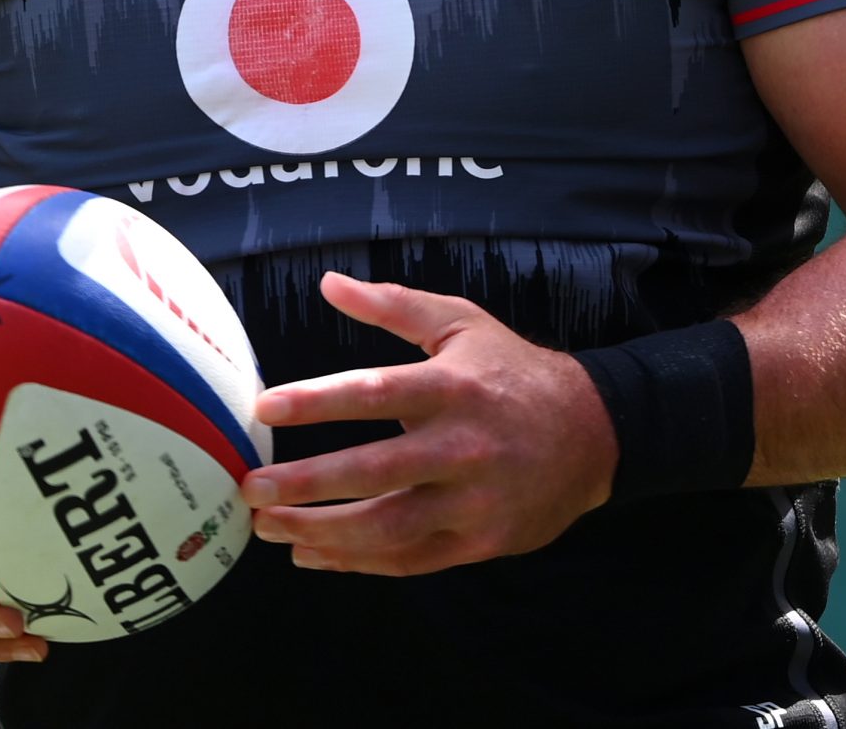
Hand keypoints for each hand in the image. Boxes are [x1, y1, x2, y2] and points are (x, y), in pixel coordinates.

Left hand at [239, 272, 617, 576]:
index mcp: (452, 387)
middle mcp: (464, 446)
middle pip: (375, 471)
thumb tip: (328, 284)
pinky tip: (314, 554)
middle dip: (307, 483)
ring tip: (270, 529)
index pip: (376, 392)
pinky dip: (358, 562)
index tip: (263, 407)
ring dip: (322, 533)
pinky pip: (411, 560)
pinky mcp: (481, 542)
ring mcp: (475, 501)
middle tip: (252, 487)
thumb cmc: (511, 373)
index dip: (318, 401)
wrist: (594, 433)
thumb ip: (393, 305)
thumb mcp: (461, 324)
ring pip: (389, 527)